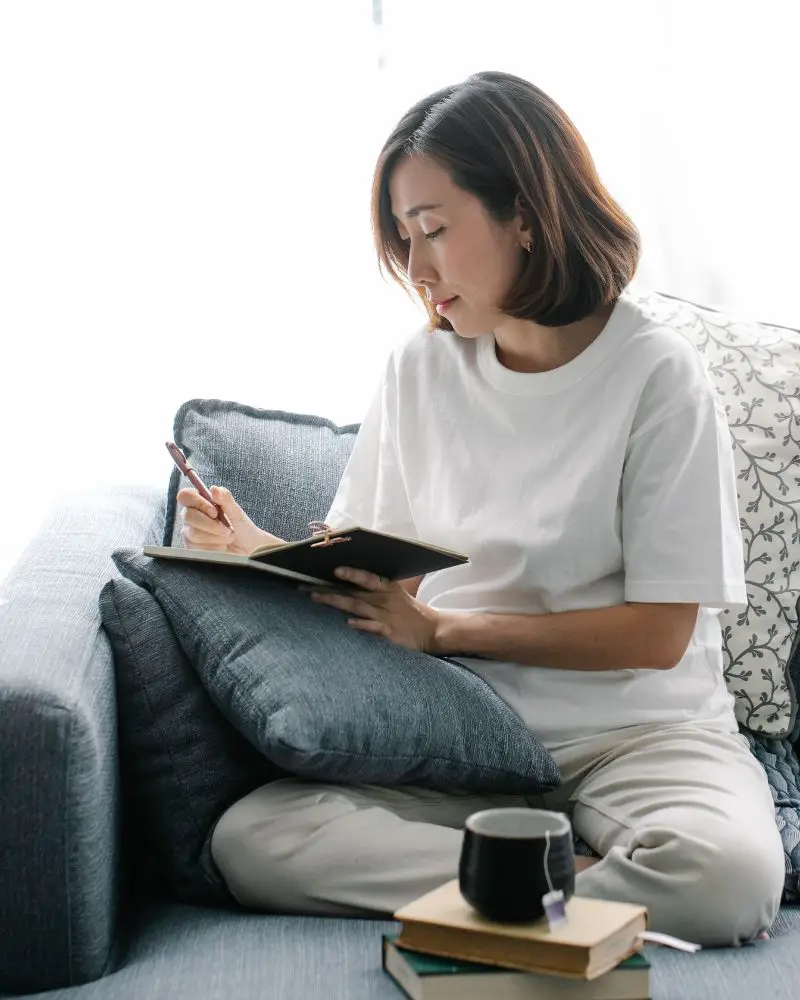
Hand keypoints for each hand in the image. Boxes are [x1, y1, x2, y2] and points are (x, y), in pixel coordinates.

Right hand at [177, 485, 284, 554]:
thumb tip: (214, 489)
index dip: (198, 502)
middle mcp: (192, 517)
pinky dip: (214, 547)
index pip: (185, 496)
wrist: (248, 550)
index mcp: (201, 503)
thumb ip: (226, 499)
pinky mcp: (192, 548)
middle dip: (211, 524)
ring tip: (228, 537)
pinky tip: (221, 547)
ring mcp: (190, 533)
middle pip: (188, 515)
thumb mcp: (237, 512)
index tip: (215, 512)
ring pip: (193, 533)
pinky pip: (197, 547)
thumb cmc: (242, 529)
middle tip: (227, 529)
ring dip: (216, 537)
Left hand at [310, 567, 439, 651]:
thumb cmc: (408, 610)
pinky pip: (373, 628)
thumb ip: (374, 588)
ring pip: (357, 607)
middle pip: (353, 592)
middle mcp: (384, 600)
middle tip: (305, 585)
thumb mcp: (395, 593)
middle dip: (328, 588)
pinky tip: (348, 623)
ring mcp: (386, 616)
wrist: (431, 630)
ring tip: (316, 598)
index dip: (352, 573)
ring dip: (336, 602)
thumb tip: (347, 578)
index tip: (335, 569)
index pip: (368, 577)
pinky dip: (361, 625)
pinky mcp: (390, 633)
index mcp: (387, 588)